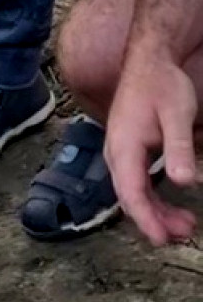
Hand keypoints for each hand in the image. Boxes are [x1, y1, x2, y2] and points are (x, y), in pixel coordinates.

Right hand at [104, 56, 198, 245]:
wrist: (148, 64)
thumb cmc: (161, 85)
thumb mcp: (178, 114)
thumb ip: (178, 148)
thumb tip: (185, 182)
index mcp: (123, 149)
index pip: (131, 193)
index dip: (146, 219)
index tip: (161, 238)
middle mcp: (116, 156)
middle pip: (131, 199)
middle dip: (155, 220)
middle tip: (184, 233)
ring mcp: (121, 156)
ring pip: (135, 193)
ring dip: (157, 211)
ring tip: (184, 224)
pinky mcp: (130, 154)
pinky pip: (138, 183)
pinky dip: (154, 198)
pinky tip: (170, 205)